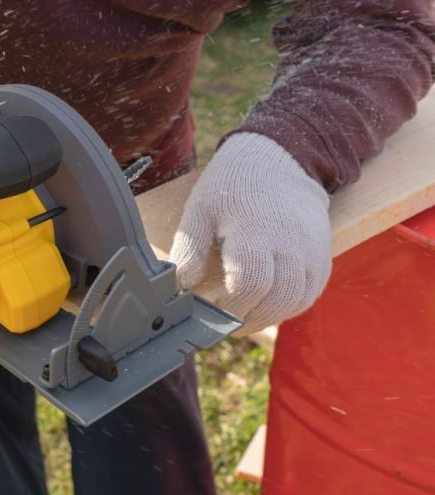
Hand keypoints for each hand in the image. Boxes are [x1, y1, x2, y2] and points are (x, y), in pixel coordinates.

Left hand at [169, 133, 331, 334]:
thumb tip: (181, 285)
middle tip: (223, 323)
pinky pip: (308, 296)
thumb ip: (189, 249)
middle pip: (276, 299)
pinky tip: (263, 306)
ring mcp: (312, 253)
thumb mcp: (200, 210)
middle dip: (247, 319)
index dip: (229, 307)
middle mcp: (291, 244)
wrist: (278, 162)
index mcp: (256, 231)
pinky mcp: (322, 259)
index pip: (250, 283)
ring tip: (241, 317)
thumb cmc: (232, 188)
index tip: (210, 313)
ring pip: (295, 302)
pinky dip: (285, 309)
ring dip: (266, 318)